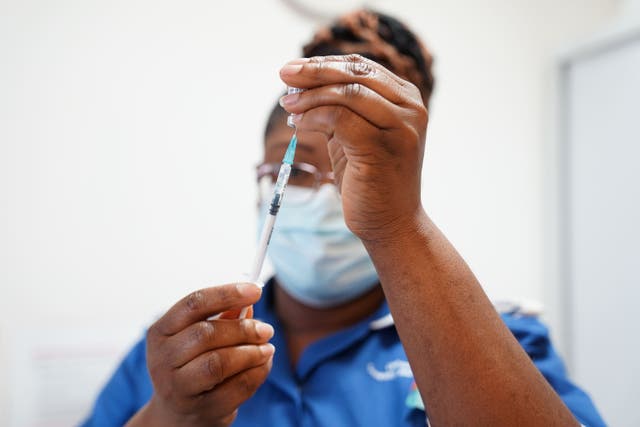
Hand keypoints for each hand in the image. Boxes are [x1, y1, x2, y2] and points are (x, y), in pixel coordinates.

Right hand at [135, 283, 273, 426]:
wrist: (179, 413)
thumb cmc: (192, 365)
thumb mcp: (198, 338)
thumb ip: (223, 318)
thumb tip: (248, 303)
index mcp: (160, 331)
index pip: (193, 304)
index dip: (227, 294)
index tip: (256, 290)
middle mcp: (162, 359)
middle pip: (206, 334)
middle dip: (243, 329)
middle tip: (266, 329)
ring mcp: (178, 388)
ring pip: (219, 363)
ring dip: (251, 353)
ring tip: (267, 348)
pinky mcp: (200, 409)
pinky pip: (236, 388)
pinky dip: (257, 373)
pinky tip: (263, 365)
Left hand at [279, 54, 428, 242]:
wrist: (392, 223)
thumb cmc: (371, 180)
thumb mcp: (356, 135)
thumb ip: (340, 109)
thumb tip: (300, 84)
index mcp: (406, 100)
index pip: (361, 67)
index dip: (324, 63)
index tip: (294, 69)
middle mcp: (410, 108)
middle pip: (355, 74)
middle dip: (313, 72)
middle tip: (284, 75)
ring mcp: (400, 127)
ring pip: (346, 93)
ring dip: (310, 96)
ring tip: (288, 105)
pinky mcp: (382, 146)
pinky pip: (339, 118)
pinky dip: (313, 117)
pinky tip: (299, 123)